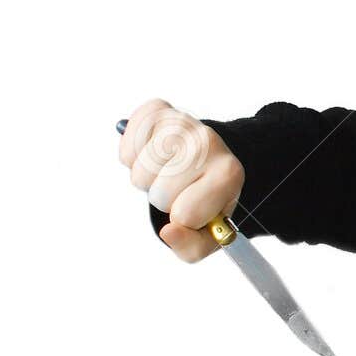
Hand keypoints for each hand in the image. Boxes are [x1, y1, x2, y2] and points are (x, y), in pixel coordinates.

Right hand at [117, 98, 244, 262]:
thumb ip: (191, 246)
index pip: (185, 214)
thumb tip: (168, 232)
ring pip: (139, 173)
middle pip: (159, 194)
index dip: (183, 219)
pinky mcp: (158, 110)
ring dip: (146, 180)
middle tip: (178, 189)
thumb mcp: (208, 233)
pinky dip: (131, 157)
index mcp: (229, 174)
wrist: (208, 160)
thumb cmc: (205, 200)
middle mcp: (209, 142)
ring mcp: (182, 122)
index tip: (194, 206)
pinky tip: (151, 155)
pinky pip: (126, 146)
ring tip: (165, 173)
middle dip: (163, 200)